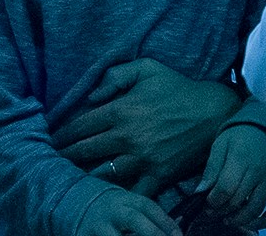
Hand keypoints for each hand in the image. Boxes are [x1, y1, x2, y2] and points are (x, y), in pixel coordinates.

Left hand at [53, 58, 239, 196]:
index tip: (52, 139)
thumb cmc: (178, 87)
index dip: (62, 134)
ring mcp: (143, 159)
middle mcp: (128, 137)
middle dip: (65, 156)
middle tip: (52, 161)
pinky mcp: (159, 175)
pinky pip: (134, 192)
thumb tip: (91, 96)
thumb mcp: (147, 68)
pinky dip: (119, 196)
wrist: (214, 113)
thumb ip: (115, 76)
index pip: (81, 126)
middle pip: (85, 151)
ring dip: (84, 177)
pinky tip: (106, 196)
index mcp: (122, 110)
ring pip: (103, 174)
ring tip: (71, 179)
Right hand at [74, 187, 181, 235]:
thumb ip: (151, 217)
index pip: (148, 207)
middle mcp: (113, 211)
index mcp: (126, 200)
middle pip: (134, 218)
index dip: (165, 221)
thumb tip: (178, 230)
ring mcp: (97, 226)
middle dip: (151, 233)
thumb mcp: (130, 205)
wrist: (73, 199)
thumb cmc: (113, 208)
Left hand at [196, 124, 265, 229]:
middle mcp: (259, 170)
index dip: (213, 201)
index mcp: (241, 158)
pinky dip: (265, 221)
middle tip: (213, 212)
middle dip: (222, 210)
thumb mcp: (220, 145)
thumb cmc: (239, 136)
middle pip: (238, 200)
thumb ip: (211, 169)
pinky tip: (251, 222)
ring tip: (228, 219)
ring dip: (239, 219)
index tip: (207, 203)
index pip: (226, 188)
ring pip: (255, 209)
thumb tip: (200, 192)